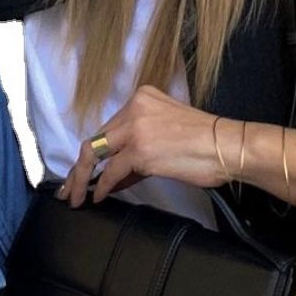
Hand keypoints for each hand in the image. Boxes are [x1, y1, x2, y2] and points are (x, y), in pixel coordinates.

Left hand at [55, 85, 233, 206]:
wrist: (228, 146)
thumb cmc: (206, 143)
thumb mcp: (167, 134)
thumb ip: (139, 148)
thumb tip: (115, 176)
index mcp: (142, 98)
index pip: (110, 129)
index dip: (97, 154)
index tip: (87, 171)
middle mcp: (134, 108)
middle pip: (96, 140)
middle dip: (78, 167)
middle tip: (68, 187)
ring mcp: (135, 129)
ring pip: (95, 155)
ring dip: (81, 179)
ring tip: (74, 197)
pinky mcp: (139, 151)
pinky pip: (111, 172)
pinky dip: (102, 187)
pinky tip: (99, 197)